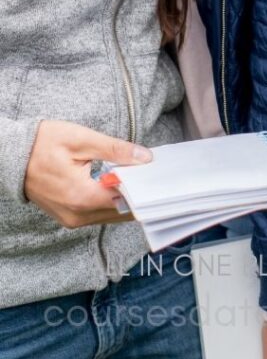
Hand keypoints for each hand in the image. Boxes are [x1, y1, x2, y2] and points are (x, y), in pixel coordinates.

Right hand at [24, 120, 151, 226]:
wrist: (11, 156)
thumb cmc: (43, 144)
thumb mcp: (82, 140)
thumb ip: (116, 150)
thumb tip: (145, 158)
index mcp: (81, 197)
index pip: (125, 200)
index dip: (145, 189)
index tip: (161, 177)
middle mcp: (76, 215)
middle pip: (120, 211)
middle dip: (140, 195)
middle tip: (157, 177)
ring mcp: (71, 218)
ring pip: (110, 215)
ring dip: (127, 199)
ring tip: (144, 179)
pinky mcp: (68, 215)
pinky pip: (98, 213)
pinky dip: (113, 202)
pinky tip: (124, 185)